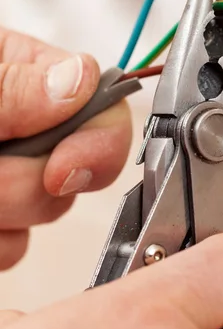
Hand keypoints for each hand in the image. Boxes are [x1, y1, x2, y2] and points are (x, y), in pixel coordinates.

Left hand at [0, 27, 131, 268]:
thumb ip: (16, 83)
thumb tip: (80, 83)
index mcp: (32, 79)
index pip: (105, 108)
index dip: (98, 145)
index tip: (64, 170)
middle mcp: (30, 129)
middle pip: (81, 172)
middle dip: (32, 182)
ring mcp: (12, 177)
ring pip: (47, 216)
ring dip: (7, 213)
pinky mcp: (0, 220)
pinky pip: (15, 249)